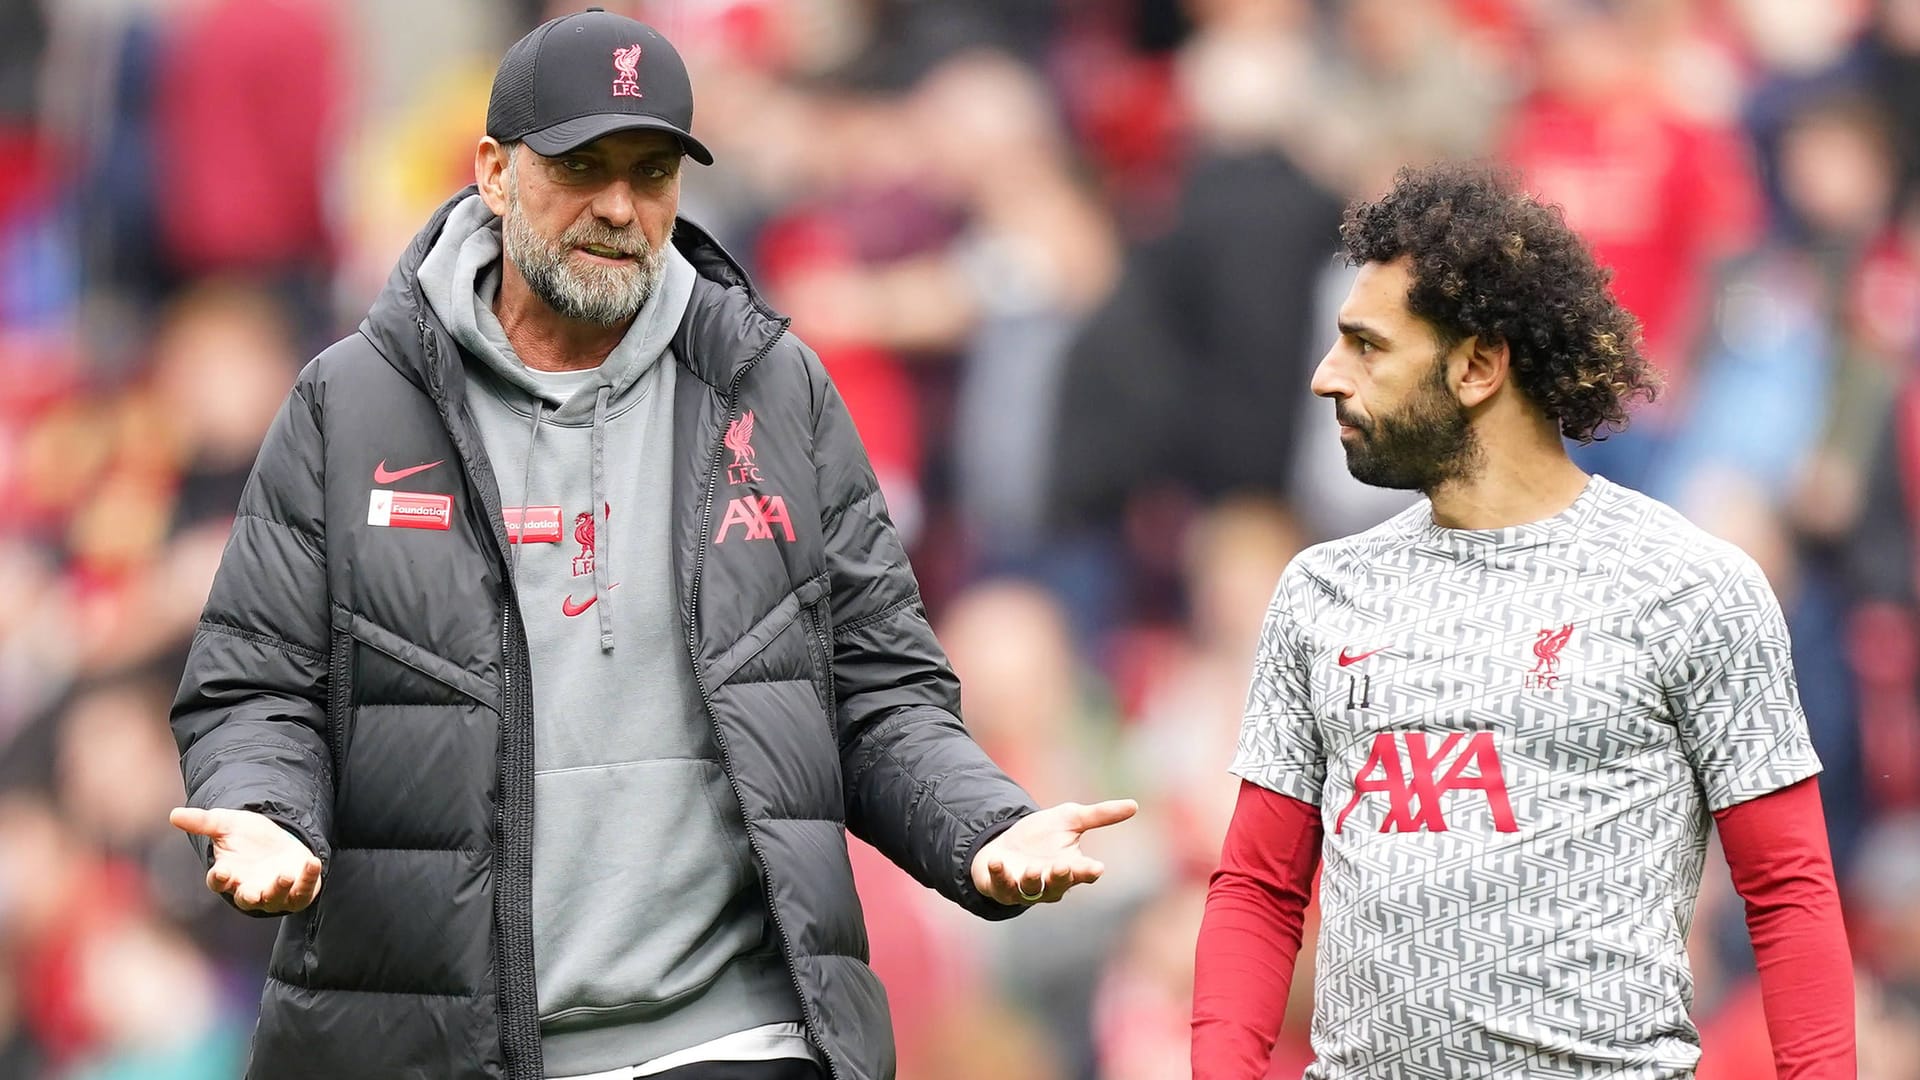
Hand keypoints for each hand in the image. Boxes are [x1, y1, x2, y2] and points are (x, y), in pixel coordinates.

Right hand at [169, 807, 323, 912]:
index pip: (219, 883)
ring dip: (280, 889)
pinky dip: (309, 879)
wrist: (278, 839)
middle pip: (246, 899)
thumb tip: (173, 814)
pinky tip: (313, 862)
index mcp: (228, 876)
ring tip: (285, 875)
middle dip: (249, 897)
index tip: (223, 871)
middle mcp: (250, 889)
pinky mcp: (298, 891)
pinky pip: (304, 891)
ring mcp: (275, 893)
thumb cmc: (247, 836)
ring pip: (275, 899)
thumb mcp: (227, 824)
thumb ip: (203, 822)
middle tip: (251, 894)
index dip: (220, 879)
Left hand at [972, 799, 1137, 904]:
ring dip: (1033, 881)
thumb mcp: (1070, 818)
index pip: (1083, 873)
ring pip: (1031, 890)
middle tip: (1063, 866)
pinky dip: (999, 875)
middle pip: (1059, 885)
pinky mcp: (1001, 887)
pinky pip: (1000, 886)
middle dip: (1061, 877)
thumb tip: (1135, 805)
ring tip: (1034, 869)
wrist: (1005, 843)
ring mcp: (1025, 888)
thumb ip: (1100, 815)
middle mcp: (1050, 883)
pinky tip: (997, 862)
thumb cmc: (1042, 835)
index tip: (1096, 867)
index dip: (1088, 872)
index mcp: (1070, 869)